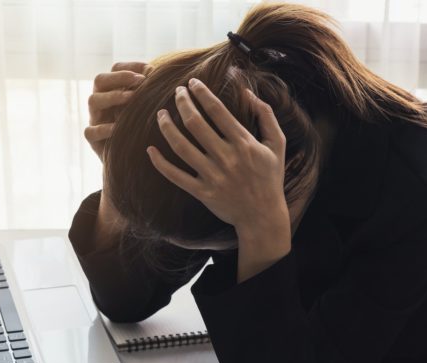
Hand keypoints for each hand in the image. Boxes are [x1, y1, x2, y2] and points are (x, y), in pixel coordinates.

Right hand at [85, 62, 149, 161]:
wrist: (130, 161)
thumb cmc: (140, 130)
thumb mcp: (145, 108)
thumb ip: (150, 92)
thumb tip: (158, 73)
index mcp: (113, 90)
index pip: (115, 69)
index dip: (131, 66)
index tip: (150, 70)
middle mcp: (101, 101)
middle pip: (100, 80)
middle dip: (119, 77)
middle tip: (139, 80)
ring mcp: (95, 119)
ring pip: (93, 100)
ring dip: (112, 96)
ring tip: (131, 98)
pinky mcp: (92, 139)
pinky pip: (91, 130)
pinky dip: (103, 128)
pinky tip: (117, 128)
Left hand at [146, 78, 290, 279]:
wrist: (262, 215)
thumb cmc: (270, 177)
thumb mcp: (277, 144)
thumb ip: (265, 115)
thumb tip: (247, 92)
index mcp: (244, 143)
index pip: (217, 111)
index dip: (202, 93)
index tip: (193, 83)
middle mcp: (226, 157)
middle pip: (195, 124)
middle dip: (183, 103)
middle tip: (177, 92)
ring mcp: (212, 176)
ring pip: (181, 147)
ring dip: (167, 127)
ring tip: (161, 114)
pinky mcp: (202, 192)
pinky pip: (176, 176)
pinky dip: (160, 164)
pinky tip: (149, 150)